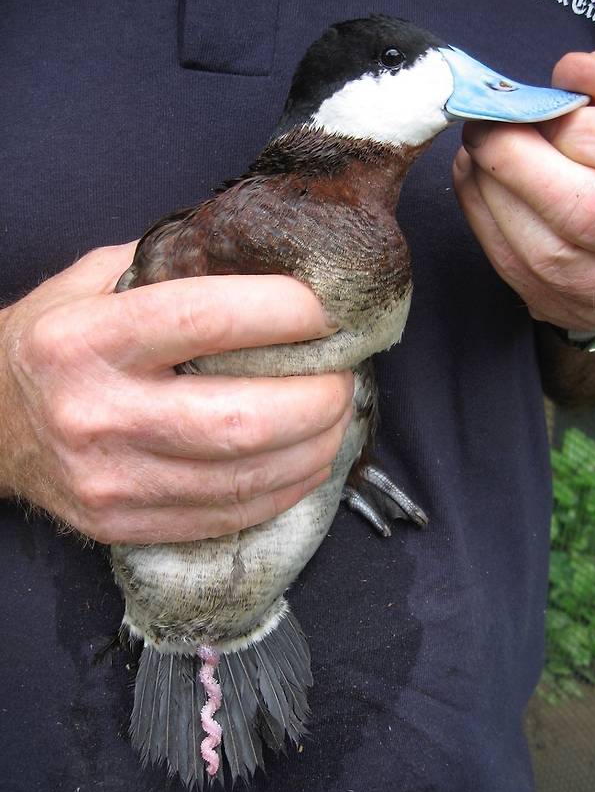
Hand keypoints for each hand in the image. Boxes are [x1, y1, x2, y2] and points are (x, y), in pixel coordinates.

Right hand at [0, 243, 352, 543]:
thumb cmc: (54, 343)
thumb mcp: (93, 284)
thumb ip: (172, 269)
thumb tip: (269, 266)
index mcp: (85, 341)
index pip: (203, 320)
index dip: (282, 311)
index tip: (327, 307)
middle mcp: (96, 416)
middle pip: (240, 420)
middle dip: (317, 396)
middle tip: (344, 372)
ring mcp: (112, 482)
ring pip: (245, 477)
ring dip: (315, 446)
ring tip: (336, 414)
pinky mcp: (126, 525)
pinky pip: (230, 516)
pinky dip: (286, 488)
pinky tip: (307, 460)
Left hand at [452, 49, 594, 330]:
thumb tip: (572, 70)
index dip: (588, 133)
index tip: (547, 107)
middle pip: (586, 215)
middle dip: (522, 163)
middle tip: (487, 124)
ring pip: (542, 251)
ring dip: (493, 191)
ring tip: (479, 146)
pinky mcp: (560, 309)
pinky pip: (509, 267)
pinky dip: (481, 216)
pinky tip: (475, 178)